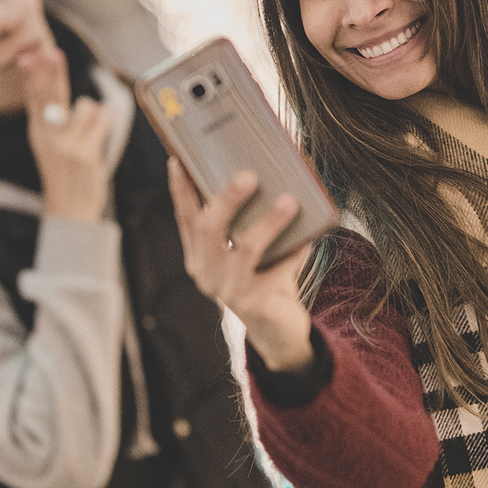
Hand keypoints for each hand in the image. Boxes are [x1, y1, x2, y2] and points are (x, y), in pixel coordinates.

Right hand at [22, 45, 111, 221]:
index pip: (33, 97)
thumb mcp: (49, 143)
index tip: (33, 55)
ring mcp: (67, 145)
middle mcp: (49, 137)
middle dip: (53, 73)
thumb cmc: (63, 171)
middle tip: (53, 53)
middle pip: (52, 96)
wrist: (70, 209)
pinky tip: (108, 118)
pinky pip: (102, 120)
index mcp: (38, 132)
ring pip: (86, 106)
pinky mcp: (86, 153)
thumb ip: (51, 114)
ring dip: (94, 111)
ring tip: (92, 128)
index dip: (34, 75)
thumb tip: (53, 80)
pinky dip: (108, 117)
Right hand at [168, 160, 315, 374]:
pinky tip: (308, 240)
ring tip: (289, 202)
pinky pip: (277, 271)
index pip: (185, 217)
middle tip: (248, 175)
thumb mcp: (244, 250)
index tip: (179, 160)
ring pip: (245, 250)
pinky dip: (293, 253)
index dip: (180, 190)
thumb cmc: (261, 276)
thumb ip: (242, 221)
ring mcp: (228, 290)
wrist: (275, 328)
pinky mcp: (255, 303)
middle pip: (208, 230)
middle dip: (227, 200)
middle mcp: (206, 272)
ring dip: (268, 223)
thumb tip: (260, 171)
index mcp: (198, 255)